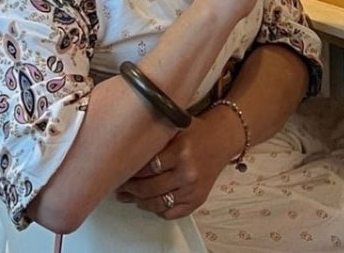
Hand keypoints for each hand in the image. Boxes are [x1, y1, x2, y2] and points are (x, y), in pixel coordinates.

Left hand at [116, 113, 235, 219]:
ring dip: (139, 201)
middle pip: (149, 188)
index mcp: (180, 152)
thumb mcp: (174, 128)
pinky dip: (157, 210)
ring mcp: (193, 190)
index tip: (121, 170)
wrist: (222, 140)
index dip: (130, 171)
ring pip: (157, 204)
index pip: (146, 168)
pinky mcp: (197, 201)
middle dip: (130, 188)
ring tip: (129, 196)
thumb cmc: (195, 133)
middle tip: (120, 185)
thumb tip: (125, 154)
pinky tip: (149, 201)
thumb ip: (154, 140)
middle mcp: (188, 174)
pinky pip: (171, 214)